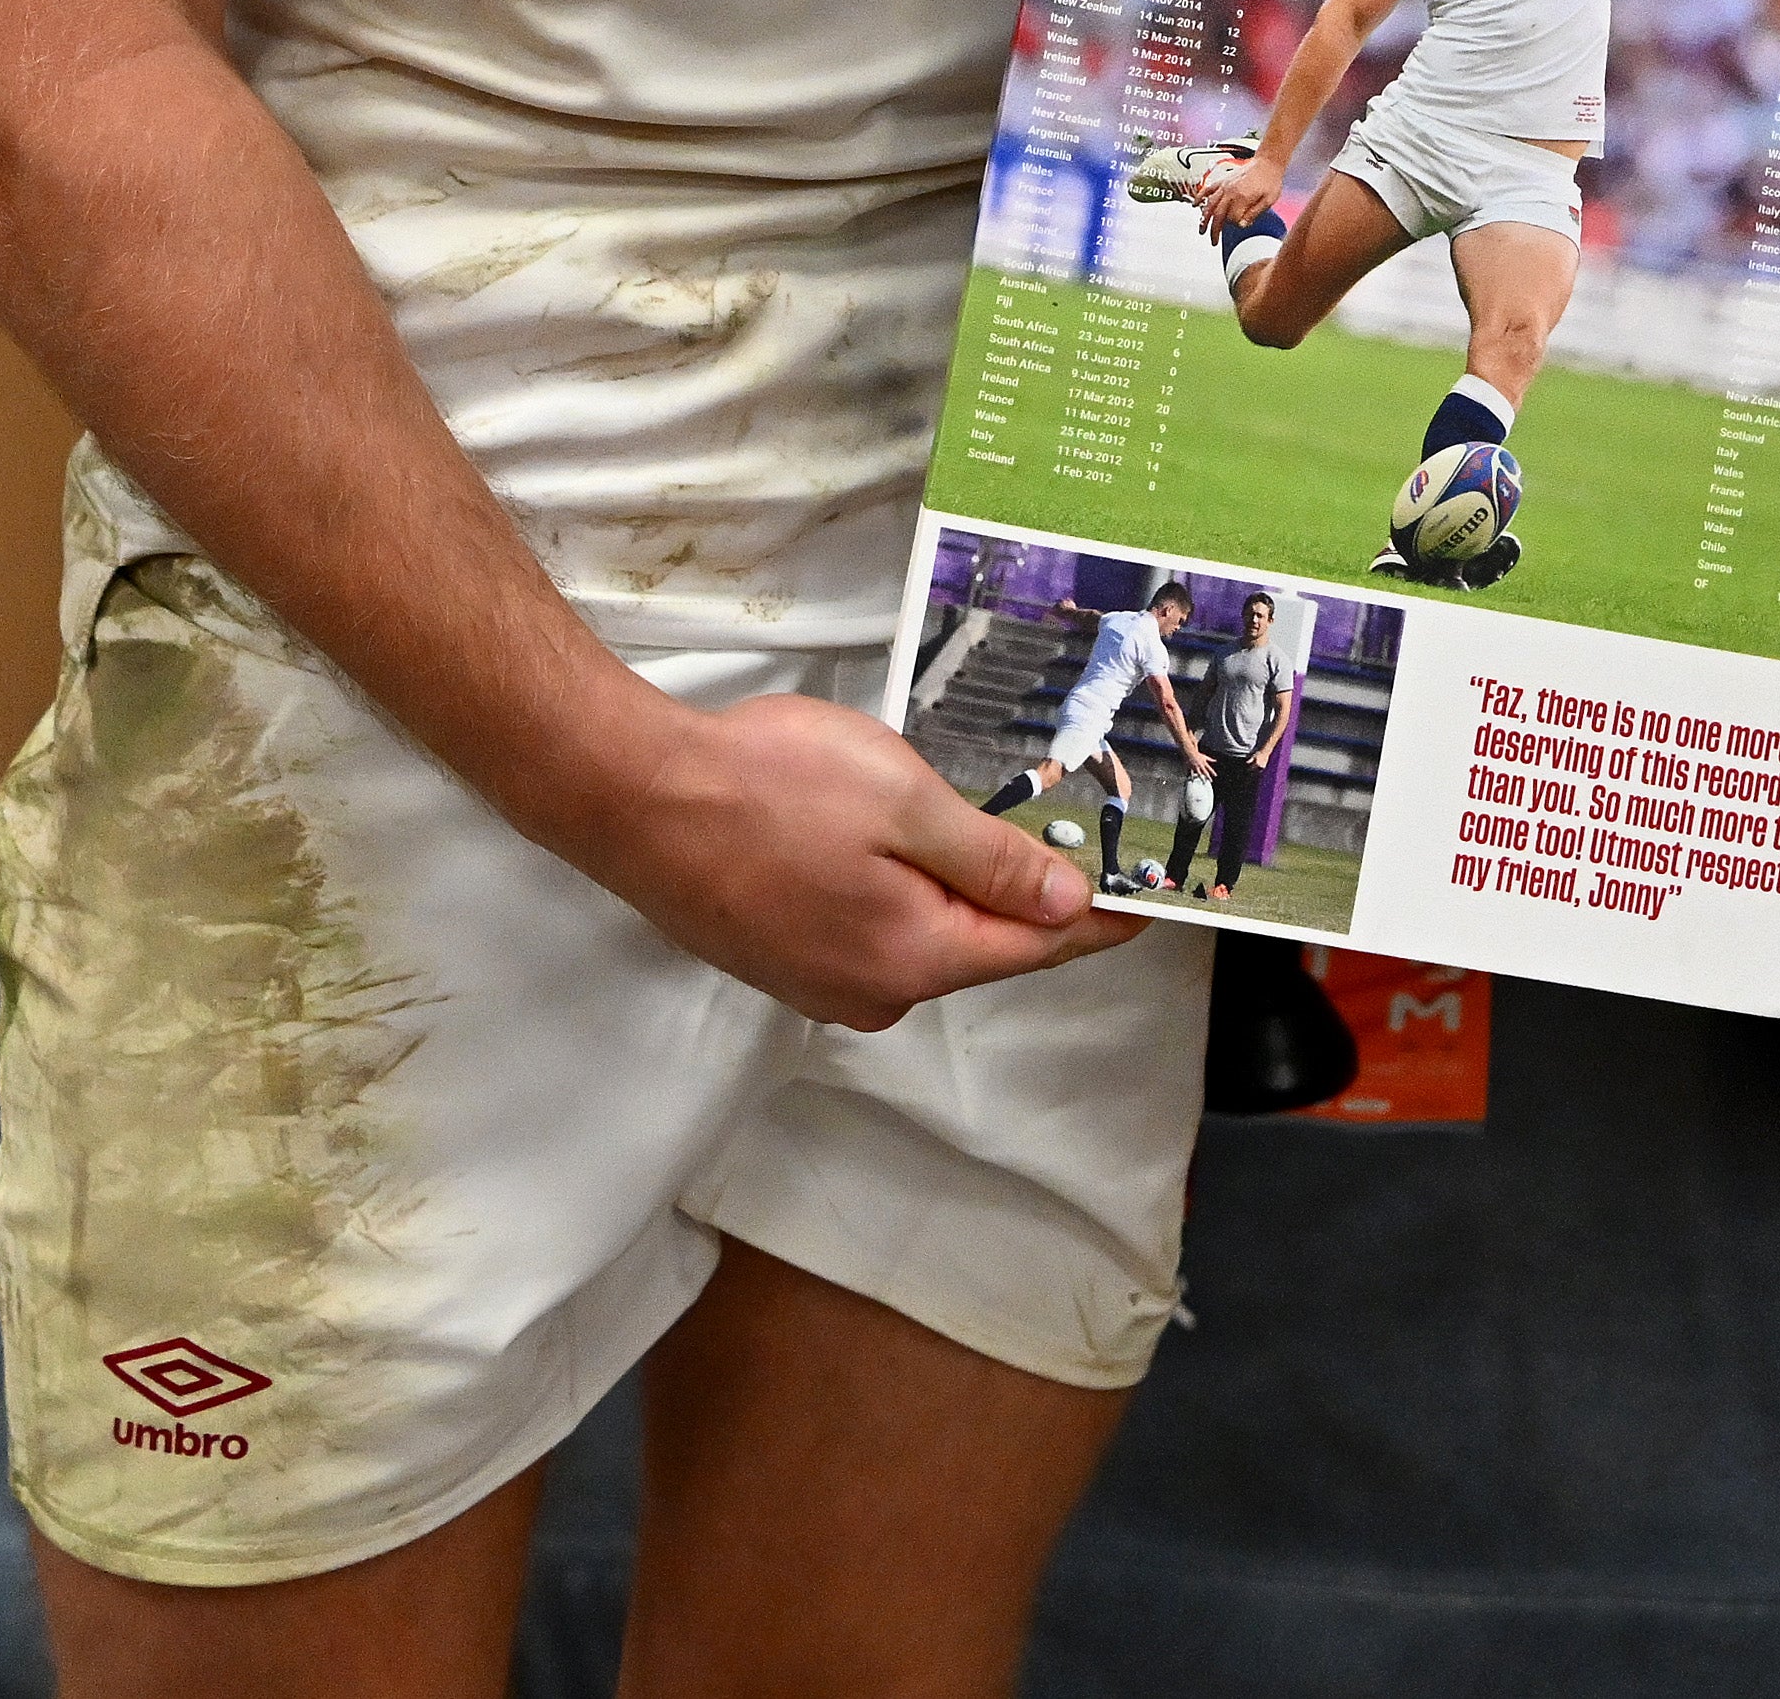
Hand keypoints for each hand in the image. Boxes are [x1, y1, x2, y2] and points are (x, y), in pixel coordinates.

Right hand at [570, 688, 1137, 1030]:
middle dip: (1024, 897)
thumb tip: (1066, 904)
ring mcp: (819, 983)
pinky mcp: (781, 959)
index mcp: (914, 957)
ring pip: (922, 936)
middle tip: (1068, 839)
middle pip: (979, 945)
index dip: (1096, 920)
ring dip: (954, 889)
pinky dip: (899, 893)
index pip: (1035, 947)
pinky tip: (888, 844)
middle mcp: (871, 991)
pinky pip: (872, 931)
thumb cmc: (765, 787)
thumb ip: (992, 860)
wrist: (633, 797)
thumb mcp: (903, 803)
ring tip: (970, 827)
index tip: (1146, 906)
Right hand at [1198, 163, 1277, 245]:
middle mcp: (1230, 191)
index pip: (1232, 218)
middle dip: (1214, 230)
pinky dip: (1200, 197)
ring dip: (1204, 218)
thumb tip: (1242, 225)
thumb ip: (1254, 213)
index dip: (1236, 224)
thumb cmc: (1270, 180)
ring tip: (1201, 229)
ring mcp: (1225, 185)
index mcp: (1242, 197)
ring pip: (1210, 204)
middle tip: (1213, 241)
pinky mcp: (1223, 180)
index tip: (1241, 225)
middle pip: (1218, 214)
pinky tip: (1195, 204)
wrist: (1267, 162)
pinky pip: (1207, 189)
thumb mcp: (1269, 200)